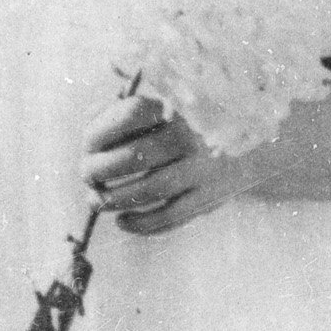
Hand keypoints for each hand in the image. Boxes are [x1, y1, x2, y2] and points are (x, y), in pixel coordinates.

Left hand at [82, 93, 245, 234]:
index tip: (88, 143)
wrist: (242, 150)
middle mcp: (191, 135)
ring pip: (153, 188)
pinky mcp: (208, 198)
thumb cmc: (178, 132)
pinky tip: (122, 221)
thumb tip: (92, 117)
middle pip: (137, 154)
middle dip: (102, 170)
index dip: (101, 129)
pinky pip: (171, 216)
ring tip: (97, 202)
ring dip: (117, 199)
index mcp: (175, 107)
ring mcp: (202, 168)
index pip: (132, 111)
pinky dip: (141, 223)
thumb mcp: (156, 111)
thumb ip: (119, 110)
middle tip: (87, 178)